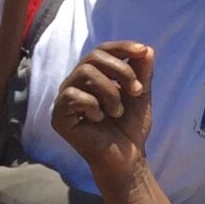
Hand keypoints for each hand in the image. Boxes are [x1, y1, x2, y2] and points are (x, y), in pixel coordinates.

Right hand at [50, 40, 155, 179]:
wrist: (127, 156)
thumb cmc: (130, 126)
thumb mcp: (140, 95)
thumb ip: (142, 73)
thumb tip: (146, 49)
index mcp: (94, 76)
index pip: (102, 51)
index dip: (121, 47)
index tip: (142, 51)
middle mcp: (76, 83)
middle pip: (93, 58)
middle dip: (121, 71)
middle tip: (136, 91)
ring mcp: (65, 98)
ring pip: (85, 73)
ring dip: (111, 92)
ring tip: (118, 111)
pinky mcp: (58, 116)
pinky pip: (73, 96)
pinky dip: (93, 106)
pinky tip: (99, 119)